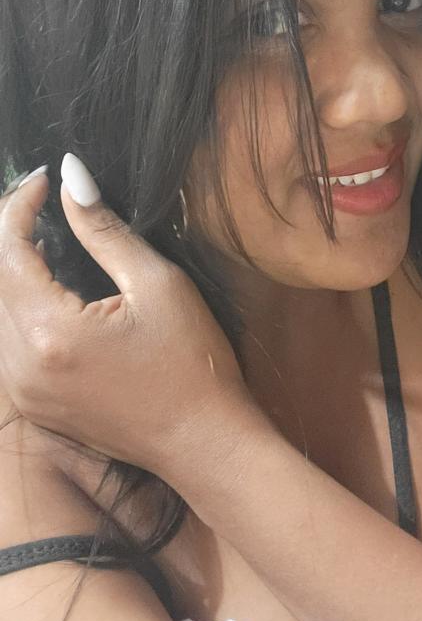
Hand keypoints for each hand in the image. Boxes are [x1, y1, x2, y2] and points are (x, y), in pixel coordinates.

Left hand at [0, 160, 253, 481]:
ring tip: (43, 239)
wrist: (202, 442)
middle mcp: (22, 366)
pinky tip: (48, 289)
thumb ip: (103, 230)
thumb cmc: (192, 362)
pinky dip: (19, 308)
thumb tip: (70, 178)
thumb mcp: (157, 284)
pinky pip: (8, 345)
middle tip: (40, 202)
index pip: (9, 252)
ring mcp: (25, 392)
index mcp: (50, 333)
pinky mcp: (34, 406)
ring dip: (13, 272)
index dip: (20, 207)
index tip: (44, 179)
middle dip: (12, 235)